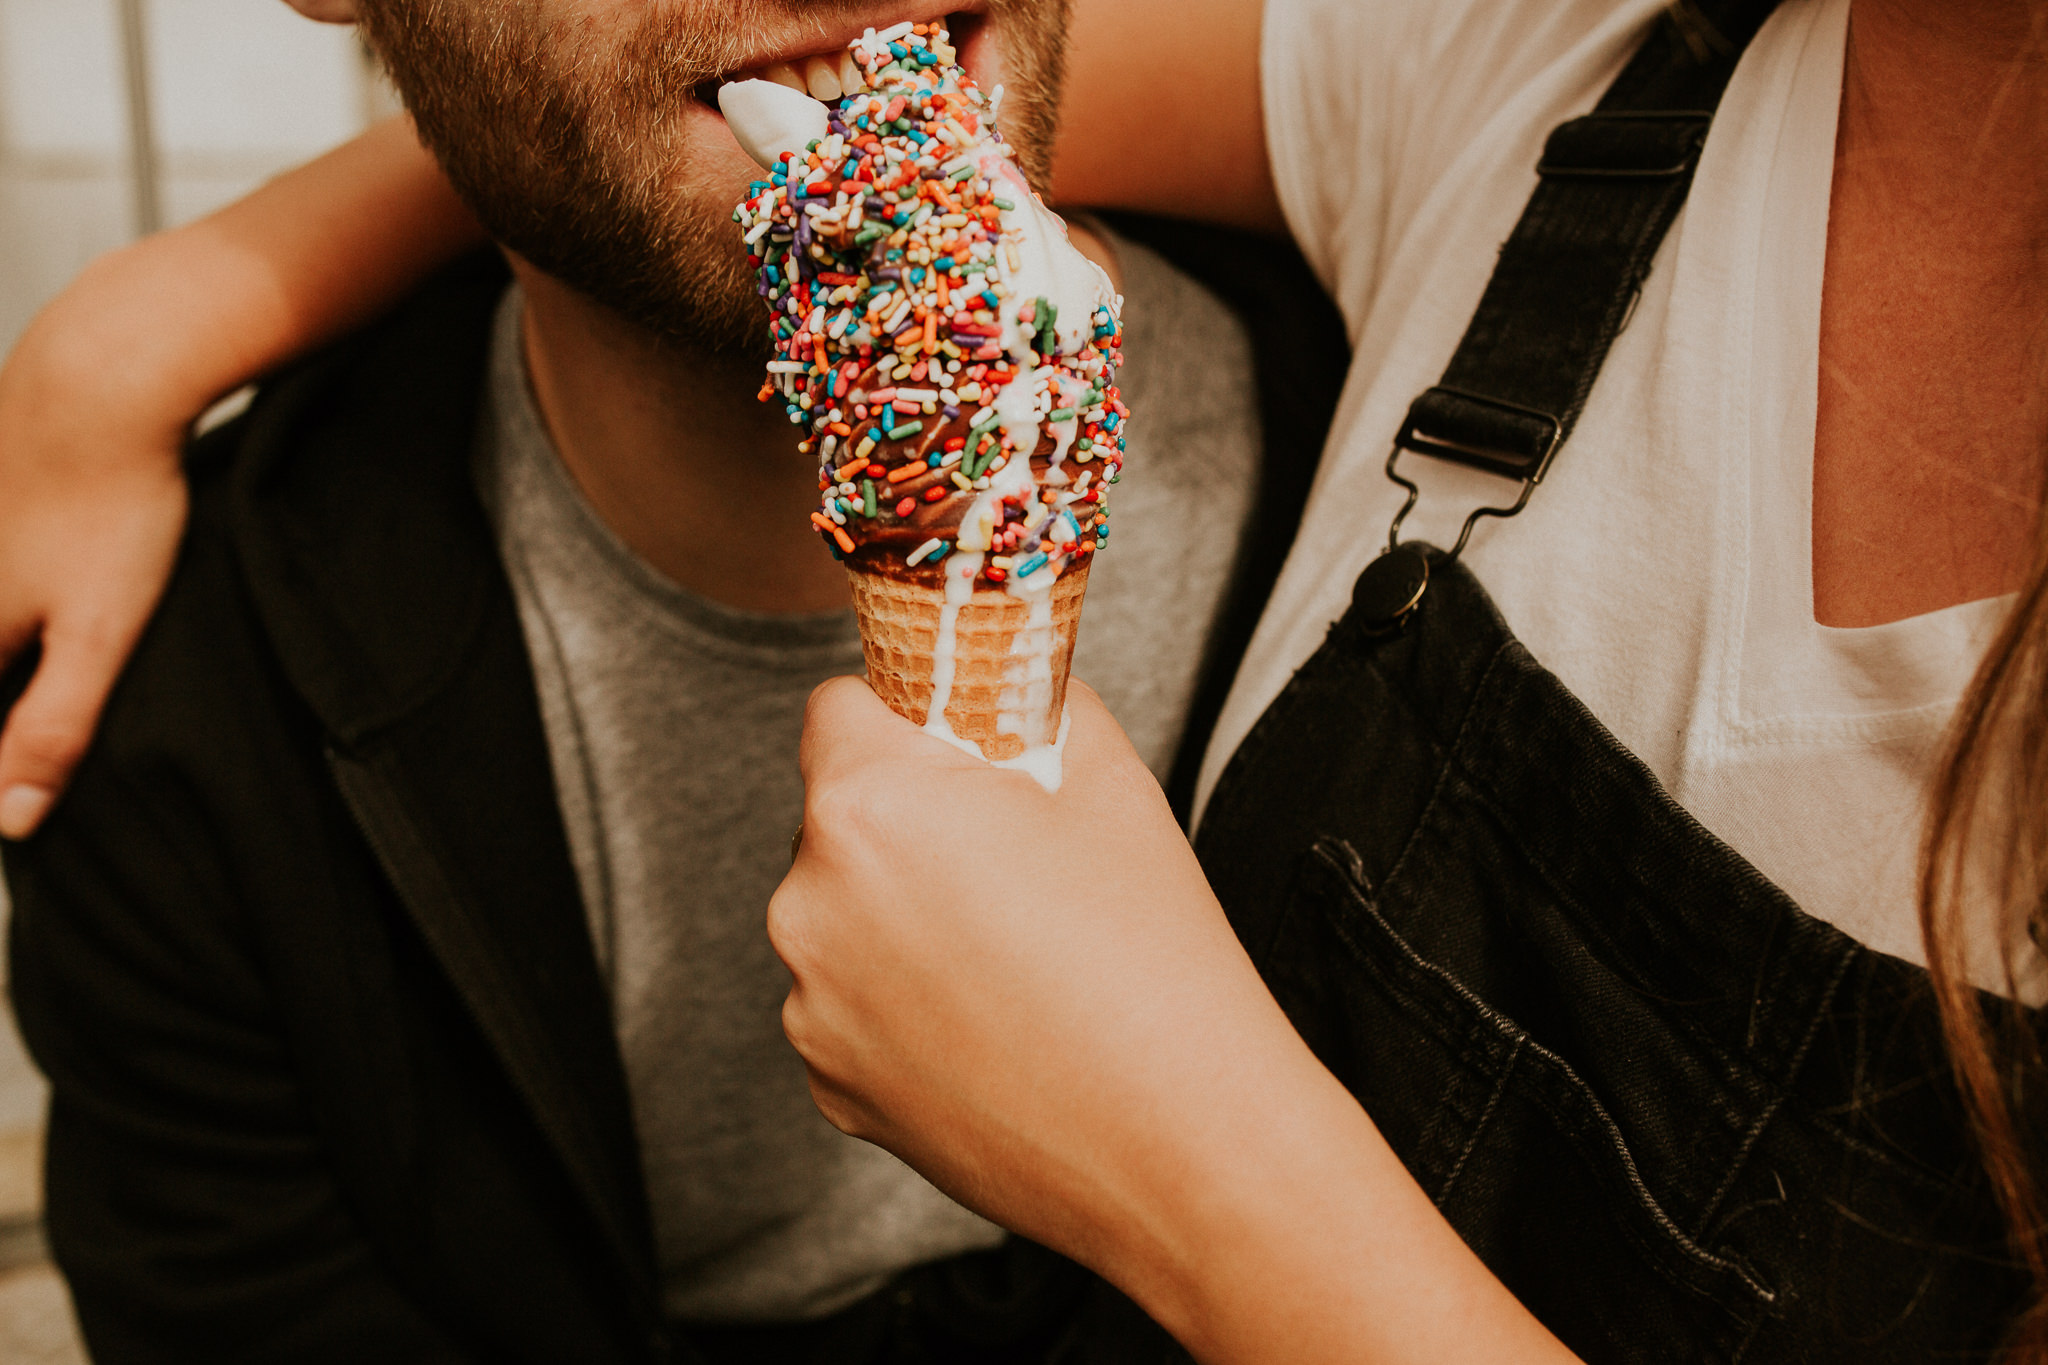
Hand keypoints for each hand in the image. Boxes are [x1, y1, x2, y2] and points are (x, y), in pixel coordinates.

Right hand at [0, 269, 190, 839]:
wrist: (103, 382)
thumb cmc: (111, 507)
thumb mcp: (100, 633)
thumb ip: (55, 725)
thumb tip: (10, 819)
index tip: (13, 808)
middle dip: (1, 717)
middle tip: (24, 769)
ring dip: (7, 668)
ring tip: (24, 695)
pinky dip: (12, 611)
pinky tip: (29, 606)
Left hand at [770, 677, 1329, 1348]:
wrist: (1185, 1142)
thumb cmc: (1154, 958)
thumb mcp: (1108, 777)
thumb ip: (1029, 701)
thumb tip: (999, 680)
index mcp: (868, 806)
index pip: (837, 707)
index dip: (903, 718)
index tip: (955, 749)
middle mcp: (809, 901)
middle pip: (836, 817)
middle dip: (906, 823)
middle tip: (1009, 865)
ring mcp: (811, 1004)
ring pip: (842, 915)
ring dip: (899, 918)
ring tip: (1013, 959)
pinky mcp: (829, 1082)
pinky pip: (850, 1005)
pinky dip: (902, 1004)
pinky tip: (994, 1026)